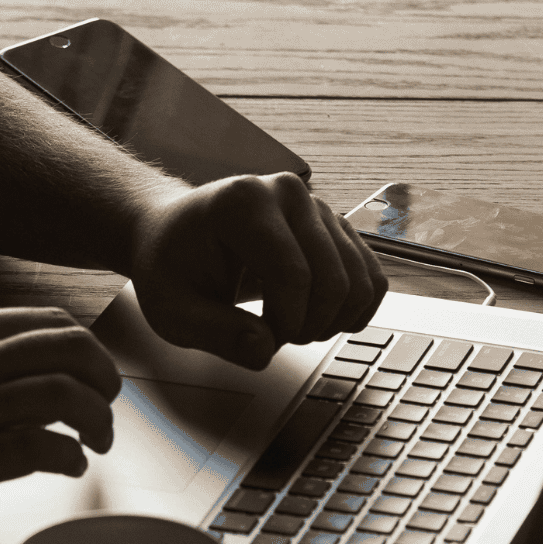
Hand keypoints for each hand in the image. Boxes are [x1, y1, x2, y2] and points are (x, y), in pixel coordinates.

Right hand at [0, 307, 120, 524]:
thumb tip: (20, 369)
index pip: (49, 323)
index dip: (86, 349)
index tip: (94, 374)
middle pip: (70, 350)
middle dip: (105, 378)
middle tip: (109, 405)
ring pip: (64, 395)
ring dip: (97, 421)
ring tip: (97, 441)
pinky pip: (41, 447)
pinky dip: (69, 457)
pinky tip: (70, 465)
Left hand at [125, 172, 386, 370]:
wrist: (176, 235)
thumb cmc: (171, 267)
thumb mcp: (172, 310)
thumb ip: (214, 333)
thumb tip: (263, 349)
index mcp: (244, 203)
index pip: (292, 274)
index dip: (284, 323)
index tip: (261, 339)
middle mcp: (288, 193)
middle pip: (333, 279)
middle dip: (309, 326)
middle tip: (277, 337)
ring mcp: (318, 206)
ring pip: (359, 280)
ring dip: (332, 321)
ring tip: (294, 327)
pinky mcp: (336, 226)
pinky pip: (371, 276)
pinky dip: (354, 310)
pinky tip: (320, 319)